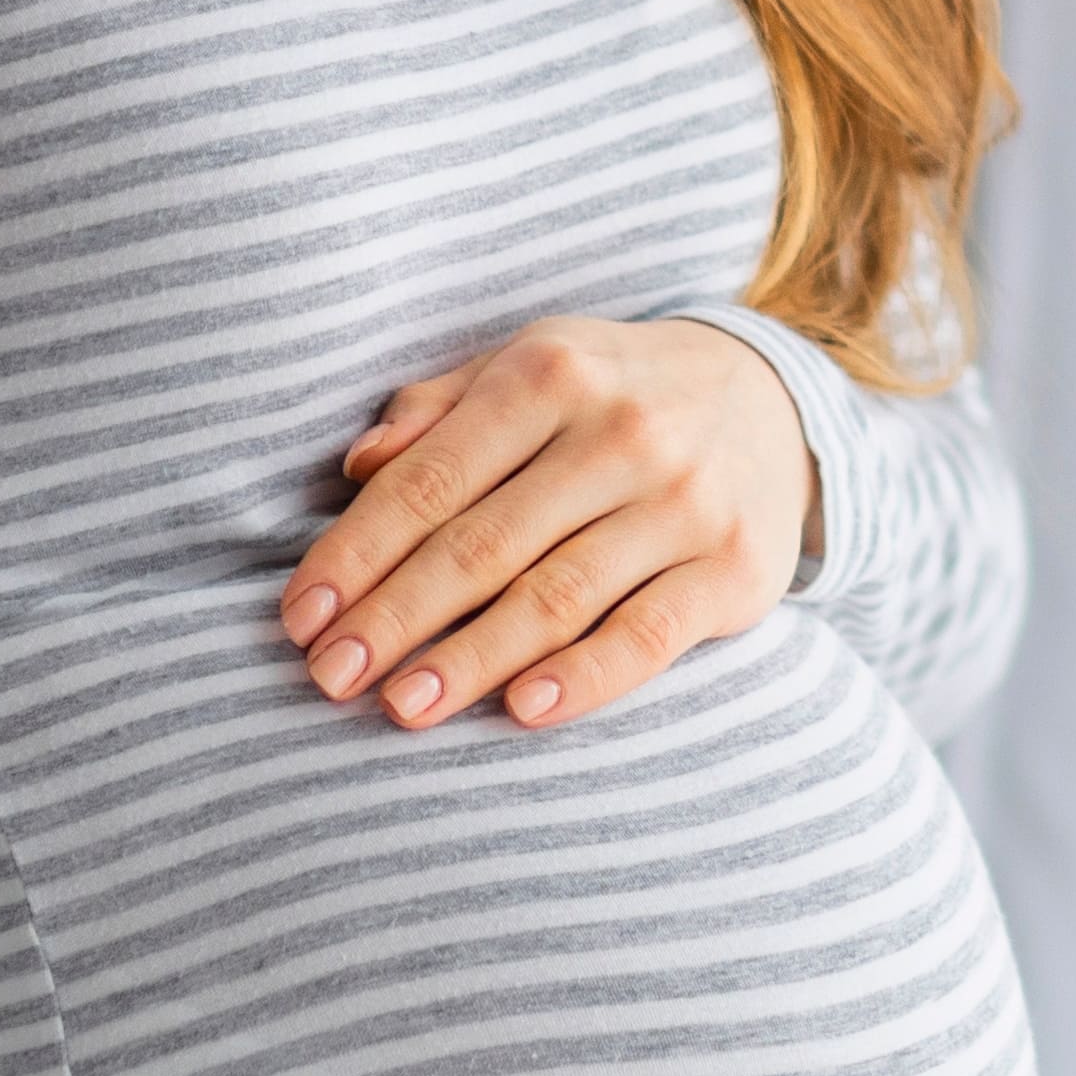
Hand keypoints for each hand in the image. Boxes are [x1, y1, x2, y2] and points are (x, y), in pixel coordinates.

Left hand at [280, 315, 815, 732]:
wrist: (775, 398)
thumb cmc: (614, 394)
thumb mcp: (530, 365)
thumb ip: (439, 409)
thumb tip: (356, 464)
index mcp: (552, 374)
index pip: (431, 479)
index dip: (357, 554)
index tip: (301, 619)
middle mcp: (622, 432)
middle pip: (483, 545)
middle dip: (395, 618)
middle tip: (329, 679)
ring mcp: (686, 502)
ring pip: (557, 595)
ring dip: (470, 659)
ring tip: (400, 708)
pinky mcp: (737, 569)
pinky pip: (649, 634)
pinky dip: (586, 676)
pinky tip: (523, 710)